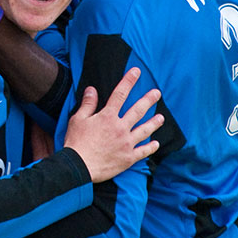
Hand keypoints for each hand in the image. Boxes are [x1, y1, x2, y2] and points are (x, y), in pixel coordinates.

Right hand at [64, 68, 163, 182]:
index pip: (120, 94)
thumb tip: (92, 89)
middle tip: (157, 93)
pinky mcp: (128, 158)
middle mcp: (120, 128)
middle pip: (138, 110)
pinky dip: (150, 147)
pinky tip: (156, 143)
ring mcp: (126, 143)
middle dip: (148, 100)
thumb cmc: (76, 142)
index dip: (128, 81)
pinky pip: (143, 151)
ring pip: (145, 130)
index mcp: (107, 117)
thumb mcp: (78, 119)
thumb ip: (88, 104)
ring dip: (154, 123)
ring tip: (161, 117)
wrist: (79, 166)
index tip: (136, 72)